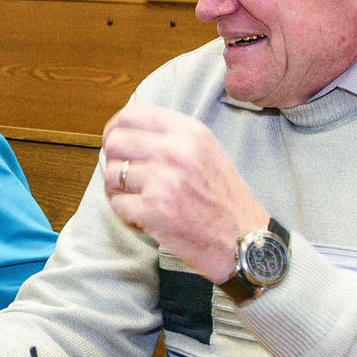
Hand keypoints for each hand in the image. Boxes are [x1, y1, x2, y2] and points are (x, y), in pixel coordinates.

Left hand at [99, 107, 273, 283]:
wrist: (244, 241)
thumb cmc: (224, 200)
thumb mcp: (207, 152)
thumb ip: (172, 137)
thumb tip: (126, 132)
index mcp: (189, 132)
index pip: (131, 115)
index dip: (114, 130)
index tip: (116, 145)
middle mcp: (175, 151)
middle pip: (114, 143)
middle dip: (114, 163)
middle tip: (125, 179)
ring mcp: (162, 180)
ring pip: (112, 175)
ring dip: (119, 192)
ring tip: (141, 202)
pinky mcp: (153, 210)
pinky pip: (117, 205)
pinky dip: (127, 216)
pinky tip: (147, 221)